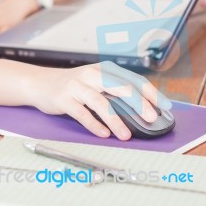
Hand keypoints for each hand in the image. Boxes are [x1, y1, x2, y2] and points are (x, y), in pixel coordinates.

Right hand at [30, 61, 171, 140]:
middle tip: (150, 118)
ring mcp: (76, 86)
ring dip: (115, 120)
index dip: (150, 93)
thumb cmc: (71, 86)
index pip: (132, 79)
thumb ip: (112, 91)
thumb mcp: (94, 82)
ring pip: (101, 102)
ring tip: (125, 135)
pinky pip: (81, 113)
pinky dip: (93, 124)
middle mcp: (91, 75)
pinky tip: (103, 133)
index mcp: (103, 70)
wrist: (40, 83)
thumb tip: (139, 110)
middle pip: (120, 87)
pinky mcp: (63, 99)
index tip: (165, 106)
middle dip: (139, 103)